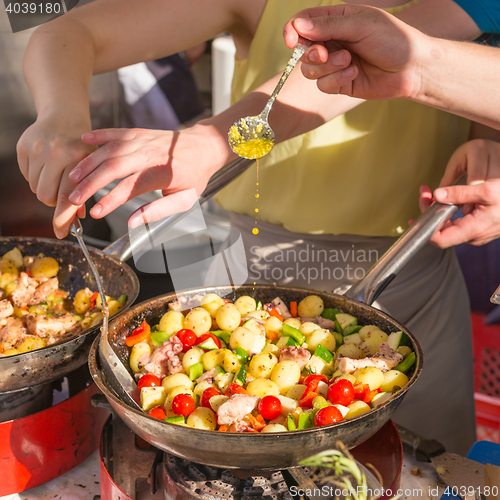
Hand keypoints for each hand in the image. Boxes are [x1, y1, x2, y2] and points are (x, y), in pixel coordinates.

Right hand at [16, 114, 93, 237]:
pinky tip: (45, 164)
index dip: (62, 219)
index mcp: (77, 161)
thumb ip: (84, 192)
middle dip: (54, 200)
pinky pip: (26, 176)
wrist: (64, 116)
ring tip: (55, 174)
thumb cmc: (82, 147)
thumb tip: (76, 218)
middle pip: (46, 196)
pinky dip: (36, 176)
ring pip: (35, 188)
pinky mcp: (23, 148)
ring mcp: (37, 150)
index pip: (67, 197)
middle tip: (62, 191)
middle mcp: (56, 155)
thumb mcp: (91, 167)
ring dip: (45, 188)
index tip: (61, 233)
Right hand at [67, 124, 229, 227]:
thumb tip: (132, 223)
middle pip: (113, 168)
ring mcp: (142, 140)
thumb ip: (158, 211)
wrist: (204, 146)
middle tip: (74, 198)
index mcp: (160, 173)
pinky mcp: (139, 132)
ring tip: (72, 177)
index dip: (110, 201)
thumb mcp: (183, 200)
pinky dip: (98, 135)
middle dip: (90, 184)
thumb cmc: (194, 176)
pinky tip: (83, 140)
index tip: (95, 213)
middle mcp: (149, 154)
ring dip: (89, 163)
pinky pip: (115, 132)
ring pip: (110, 150)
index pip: (129, 188)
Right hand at [283, 4, 425, 99]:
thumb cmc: (393, 39)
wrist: (412, 68)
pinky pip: (323, 85)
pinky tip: (354, 74)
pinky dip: (336, 80)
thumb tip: (298, 25)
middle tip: (323, 55)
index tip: (290, 40)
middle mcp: (333, 42)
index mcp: (337, 20)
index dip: (292, 31)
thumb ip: (328, 26)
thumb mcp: (360, 25)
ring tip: (349, 62)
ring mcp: (335, 64)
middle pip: (303, 49)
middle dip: (311, 54)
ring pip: (310, 70)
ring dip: (327, 68)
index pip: (303, 22)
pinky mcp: (340, 84)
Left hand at [419, 139, 499, 246]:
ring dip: (437, 210)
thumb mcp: (486, 191)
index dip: (425, 229)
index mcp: (473, 230)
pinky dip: (447, 212)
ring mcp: (474, 234)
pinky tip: (444, 201)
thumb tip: (438, 194)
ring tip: (430, 194)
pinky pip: (456, 223)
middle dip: (428, 212)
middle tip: (424, 194)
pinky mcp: (476, 229)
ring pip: (447, 226)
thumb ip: (460, 193)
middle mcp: (472, 237)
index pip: (439, 239)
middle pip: (440, 231)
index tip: (417, 216)